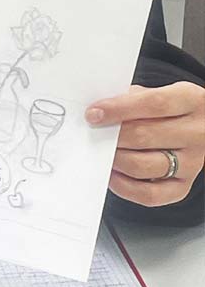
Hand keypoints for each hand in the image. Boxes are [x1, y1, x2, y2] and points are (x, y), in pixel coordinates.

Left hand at [86, 82, 204, 206]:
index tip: (94, 113)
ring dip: (116, 159)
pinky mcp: (184, 187)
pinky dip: (125, 186)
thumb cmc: (170, 108)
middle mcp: (196, 134)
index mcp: (191, 101)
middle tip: (92, 133)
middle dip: (113, 136)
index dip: (120, 109)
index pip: (154, 104)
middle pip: (146, 136)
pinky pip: (150, 194)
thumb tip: (99, 112)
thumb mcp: (157, 92)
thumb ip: (132, 99)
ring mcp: (192, 164)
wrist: (200, 128)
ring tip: (100, 152)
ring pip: (146, 166)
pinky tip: (112, 174)